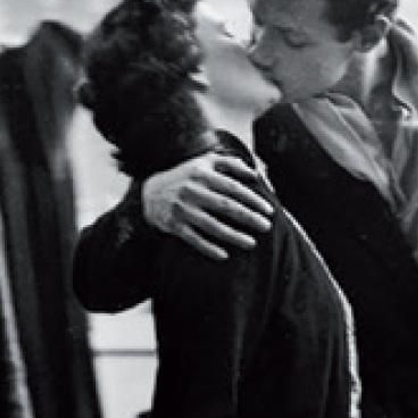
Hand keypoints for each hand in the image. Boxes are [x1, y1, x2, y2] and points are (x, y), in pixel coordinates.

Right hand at [141, 154, 271, 260]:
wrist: (149, 191)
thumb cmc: (185, 176)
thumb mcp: (204, 162)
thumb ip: (230, 164)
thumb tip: (255, 173)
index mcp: (202, 174)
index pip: (232, 187)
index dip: (252, 199)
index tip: (268, 210)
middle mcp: (192, 191)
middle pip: (225, 206)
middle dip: (248, 217)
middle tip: (266, 227)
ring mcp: (182, 209)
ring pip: (212, 225)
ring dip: (233, 236)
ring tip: (252, 243)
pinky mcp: (173, 225)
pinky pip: (194, 239)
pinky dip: (208, 248)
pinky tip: (224, 255)